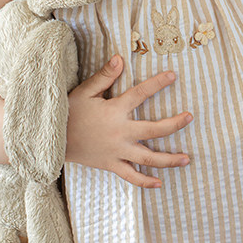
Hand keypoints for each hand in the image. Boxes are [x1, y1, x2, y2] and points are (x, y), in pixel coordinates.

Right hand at [66, 56, 192, 187]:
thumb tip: (120, 58)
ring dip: (169, 159)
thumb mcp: (85, 92)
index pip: (141, 94)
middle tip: (190, 118)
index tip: (173, 76)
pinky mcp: (111, 165)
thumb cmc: (68, 113)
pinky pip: (131, 177)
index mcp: (115, 111)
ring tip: (186, 159)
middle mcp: (121, 132)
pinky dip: (145, 182)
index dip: (158, 83)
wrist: (52, 140)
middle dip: (175, 124)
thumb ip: (104, 76)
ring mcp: (117, 151)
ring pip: (149, 158)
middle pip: (154, 130)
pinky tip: (159, 183)